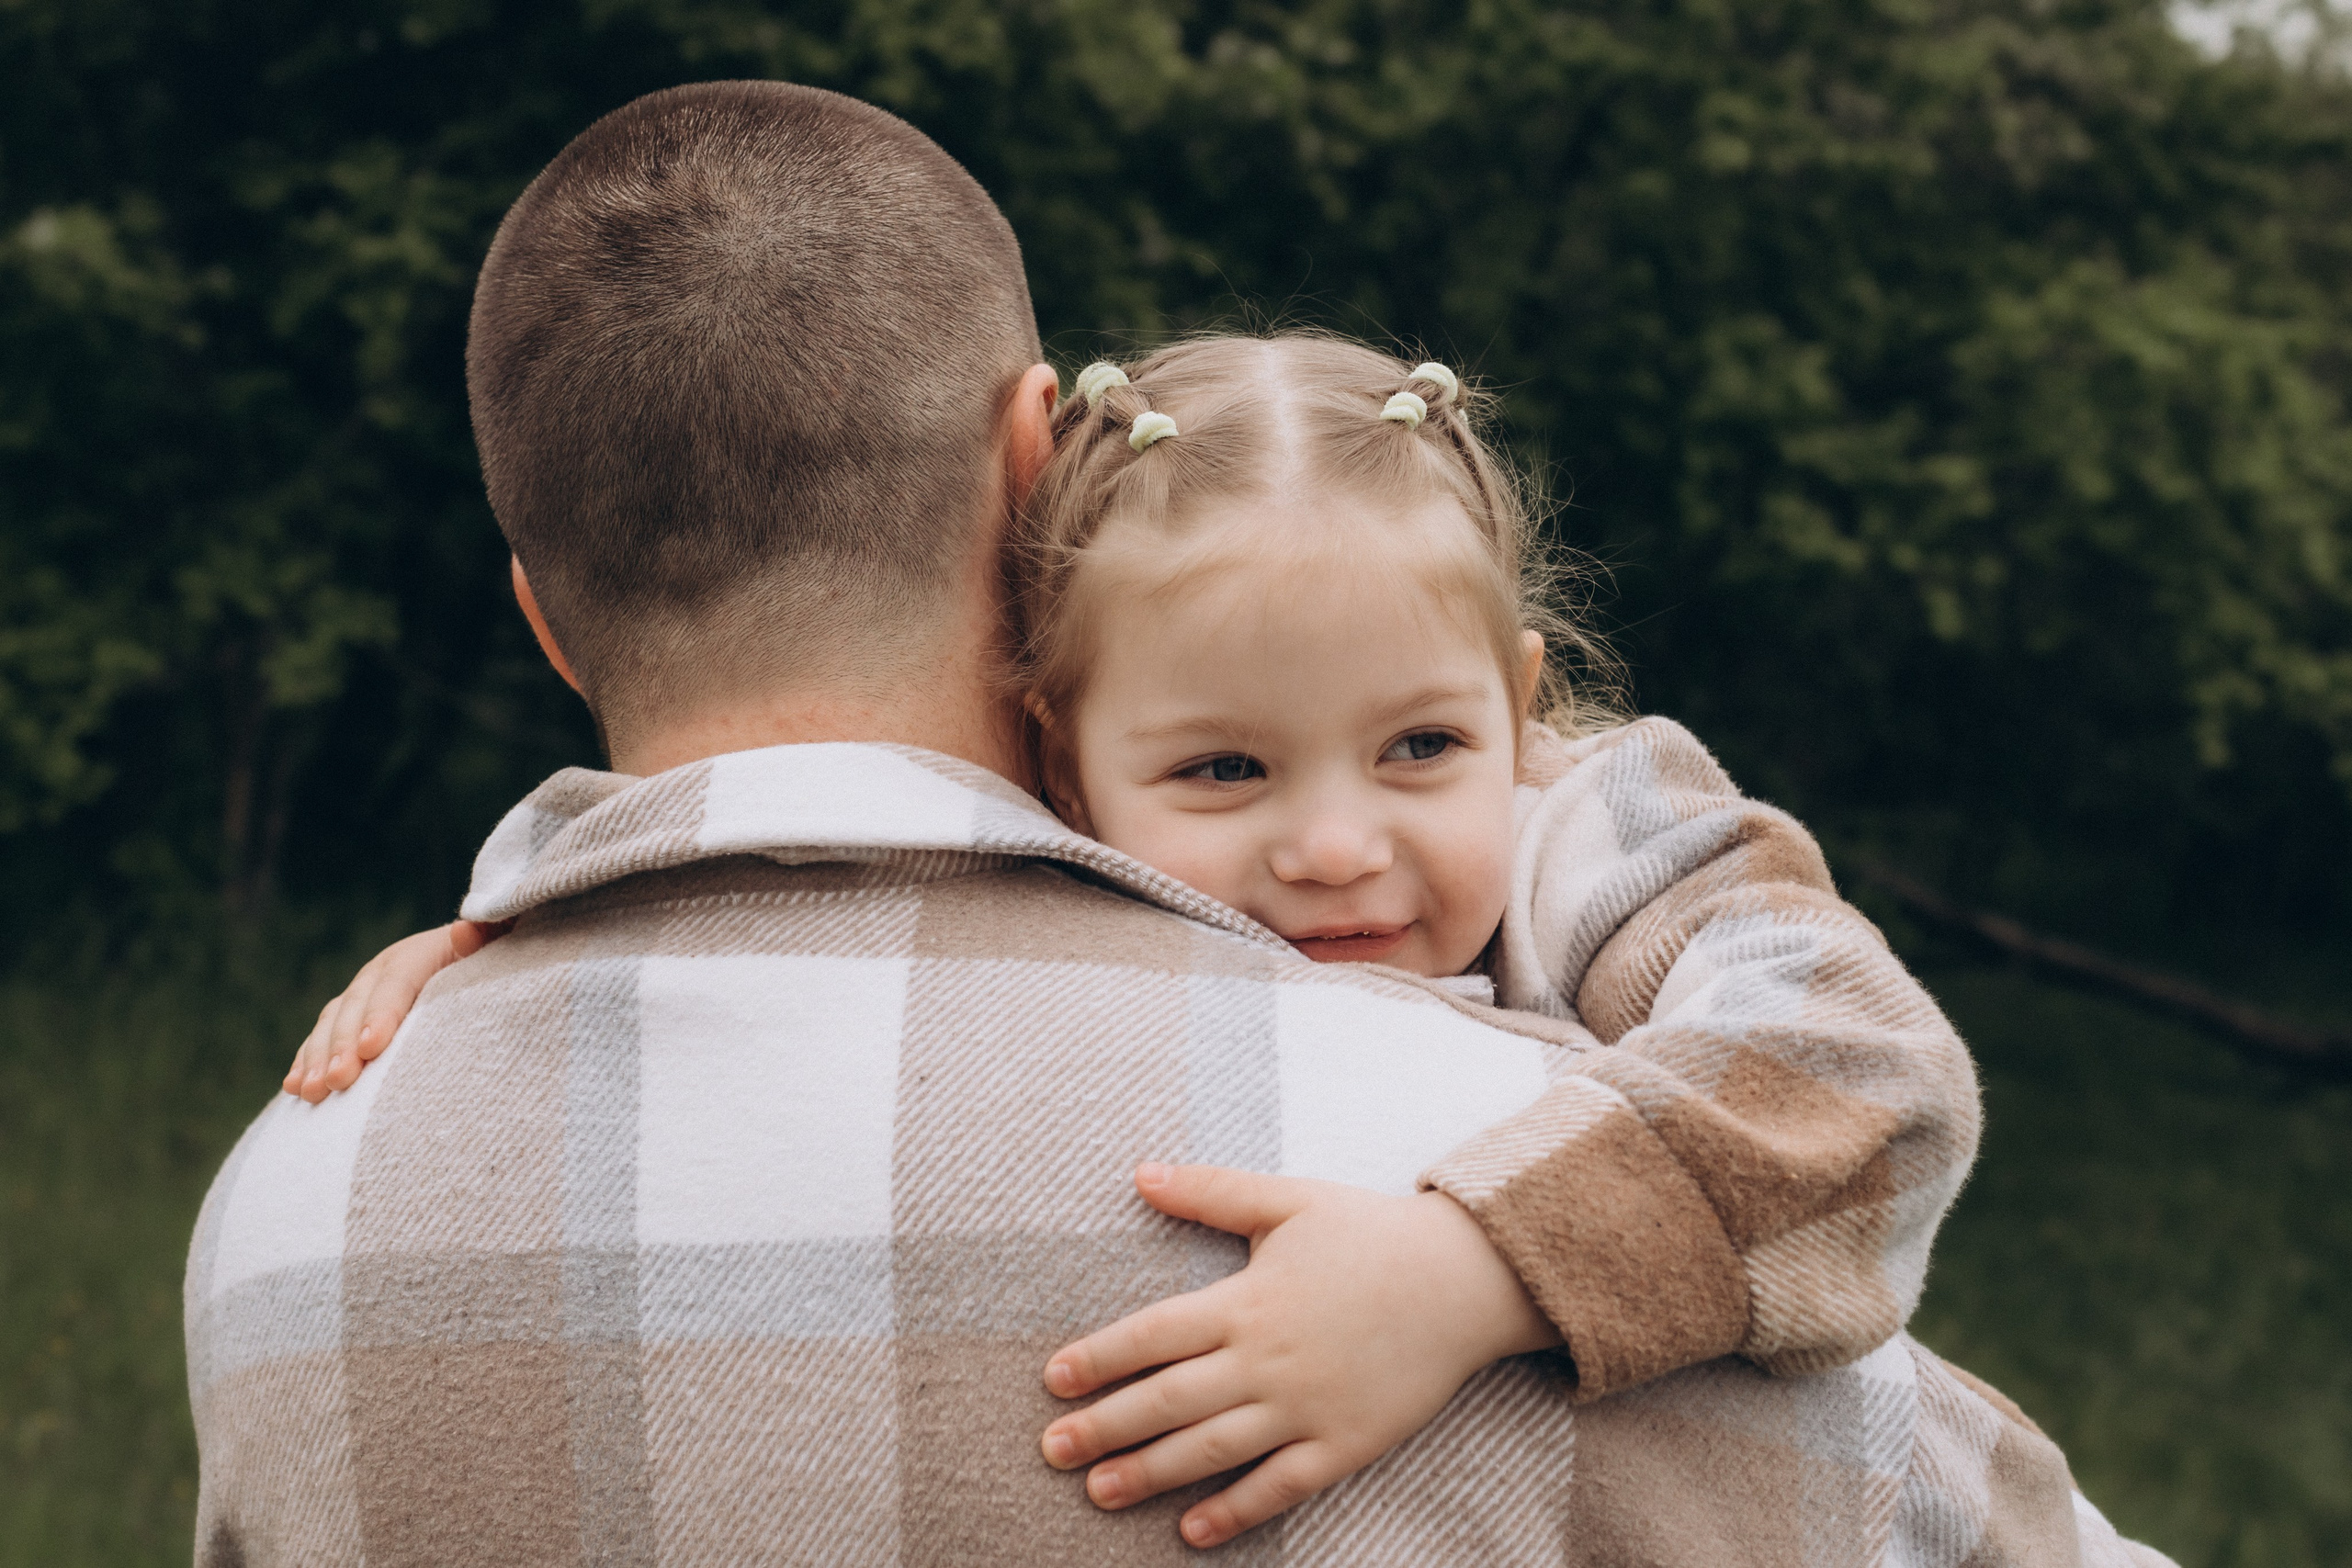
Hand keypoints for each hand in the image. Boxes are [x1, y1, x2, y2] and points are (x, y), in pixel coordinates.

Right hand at [282, 920, 508, 1102]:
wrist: (471, 964)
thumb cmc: (490, 963)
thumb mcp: (495, 946)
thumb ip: (485, 936)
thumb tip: (467, 929)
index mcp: (417, 954)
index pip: (396, 984)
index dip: (382, 1014)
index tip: (374, 1047)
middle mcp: (381, 971)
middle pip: (356, 1007)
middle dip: (344, 1045)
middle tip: (339, 1080)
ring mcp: (361, 995)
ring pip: (331, 1024)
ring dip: (318, 1058)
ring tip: (313, 1092)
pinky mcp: (349, 1018)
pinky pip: (320, 1038)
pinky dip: (306, 1061)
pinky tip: (295, 1088)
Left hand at [1039, 1163, 1560, 1548]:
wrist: (1465, 1280)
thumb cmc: (1372, 1233)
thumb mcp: (1289, 1199)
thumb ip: (1212, 1191)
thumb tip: (1141, 1172)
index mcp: (1248, 1299)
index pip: (1154, 1335)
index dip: (1100, 1358)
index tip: (1055, 1379)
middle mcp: (1267, 1359)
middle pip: (1168, 1400)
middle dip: (1104, 1427)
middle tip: (1053, 1450)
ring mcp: (1305, 1407)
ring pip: (1211, 1450)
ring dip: (1148, 1473)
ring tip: (1098, 1490)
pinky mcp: (1343, 1444)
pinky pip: (1278, 1486)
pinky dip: (1233, 1511)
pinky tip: (1191, 1529)